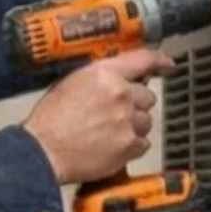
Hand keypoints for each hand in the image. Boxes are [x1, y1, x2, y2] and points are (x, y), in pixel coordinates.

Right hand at [24, 50, 172, 185]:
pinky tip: (111, 148)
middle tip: (114, 114)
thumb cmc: (50, 120)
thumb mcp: (71, 83)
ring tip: (108, 134)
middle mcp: (121, 94)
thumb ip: (100, 78)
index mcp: (105, 74)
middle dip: (135, 105)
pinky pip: (143, 144)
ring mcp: (127, 121)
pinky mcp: (129, 146)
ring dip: (133, 127)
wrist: (43, 150)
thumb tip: (117, 79)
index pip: (143, 61)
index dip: (159, 63)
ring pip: (146, 121)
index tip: (167, 66)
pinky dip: (131, 147)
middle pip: (147, 96)